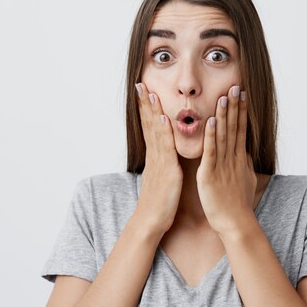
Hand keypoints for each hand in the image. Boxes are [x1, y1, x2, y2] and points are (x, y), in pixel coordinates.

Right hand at [133, 82, 182, 236]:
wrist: (151, 221)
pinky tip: (162, 118)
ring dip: (151, 111)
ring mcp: (159, 162)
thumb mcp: (162, 179)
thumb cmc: (160, 203)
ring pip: (154, 131)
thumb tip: (166, 156)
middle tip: (140, 84)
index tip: (144, 92)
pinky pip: (164, 148)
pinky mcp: (166, 170)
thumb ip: (164, 164)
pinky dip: (162, 132)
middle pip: (148, 124)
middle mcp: (154, 156)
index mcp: (155, 157)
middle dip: (144, 104)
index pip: (150, 127)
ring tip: (149, 92)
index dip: (146, 110)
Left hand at [196, 84, 256, 234]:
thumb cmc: (239, 205)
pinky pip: (210, 152)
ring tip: (224, 96)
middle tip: (236, 87)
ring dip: (223, 115)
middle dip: (235, 107)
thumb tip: (246, 154)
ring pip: (222, 135)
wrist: (235, 223)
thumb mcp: (245, 181)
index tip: (242, 95)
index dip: (241, 111)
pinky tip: (210, 121)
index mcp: (238, 159)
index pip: (241, 130)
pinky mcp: (209, 174)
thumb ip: (244, 165)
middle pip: (234, 128)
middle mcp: (232, 159)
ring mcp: (222, 166)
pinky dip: (210, 136)